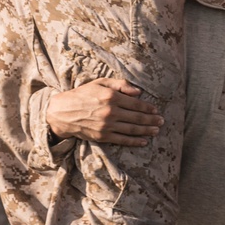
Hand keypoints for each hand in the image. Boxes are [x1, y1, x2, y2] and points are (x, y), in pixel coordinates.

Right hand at [47, 79, 163, 145]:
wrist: (63, 112)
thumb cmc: (82, 95)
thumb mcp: (100, 83)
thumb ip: (120, 85)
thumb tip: (139, 91)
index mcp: (111, 97)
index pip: (135, 103)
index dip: (148, 108)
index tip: (156, 110)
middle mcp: (111, 111)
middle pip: (137, 117)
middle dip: (151, 120)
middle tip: (161, 121)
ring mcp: (107, 125)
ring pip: (132, 129)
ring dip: (147, 131)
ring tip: (156, 131)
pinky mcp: (103, 136)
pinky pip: (123, 140)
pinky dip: (135, 141)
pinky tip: (144, 141)